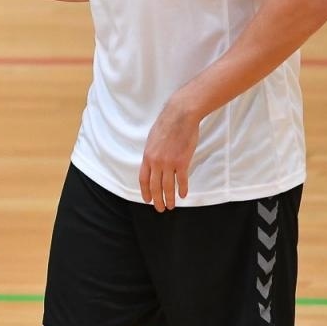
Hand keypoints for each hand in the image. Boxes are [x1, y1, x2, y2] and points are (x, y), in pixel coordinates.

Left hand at [140, 97, 200, 211]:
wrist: (179, 116)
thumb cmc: (166, 125)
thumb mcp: (152, 140)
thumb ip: (152, 153)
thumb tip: (153, 163)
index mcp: (147, 157)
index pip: (143, 179)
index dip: (145, 191)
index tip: (147, 200)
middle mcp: (156, 162)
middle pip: (154, 186)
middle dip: (156, 199)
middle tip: (159, 209)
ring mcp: (169, 163)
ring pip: (167, 186)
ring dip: (168, 198)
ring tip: (170, 207)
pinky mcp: (182, 162)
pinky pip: (182, 180)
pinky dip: (182, 189)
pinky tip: (183, 196)